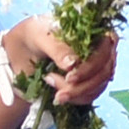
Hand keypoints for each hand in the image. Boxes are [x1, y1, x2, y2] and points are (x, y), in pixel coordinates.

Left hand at [0, 16, 116, 110]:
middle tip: (59, 91)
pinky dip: (75, 98)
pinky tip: (57, 92)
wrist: (22, 50)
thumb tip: (73, 64)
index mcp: (93, 30)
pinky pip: (90, 95)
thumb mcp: (41, 36)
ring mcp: (96, 66)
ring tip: (51, 85)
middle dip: (82, 85)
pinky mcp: (88, 81)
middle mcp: (99, 48)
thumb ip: (57, 48)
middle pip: (104, 71)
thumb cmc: (34, 35)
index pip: (105, 49)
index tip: (69, 77)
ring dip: (77, 93)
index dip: (91, 66)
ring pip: (98, 86)